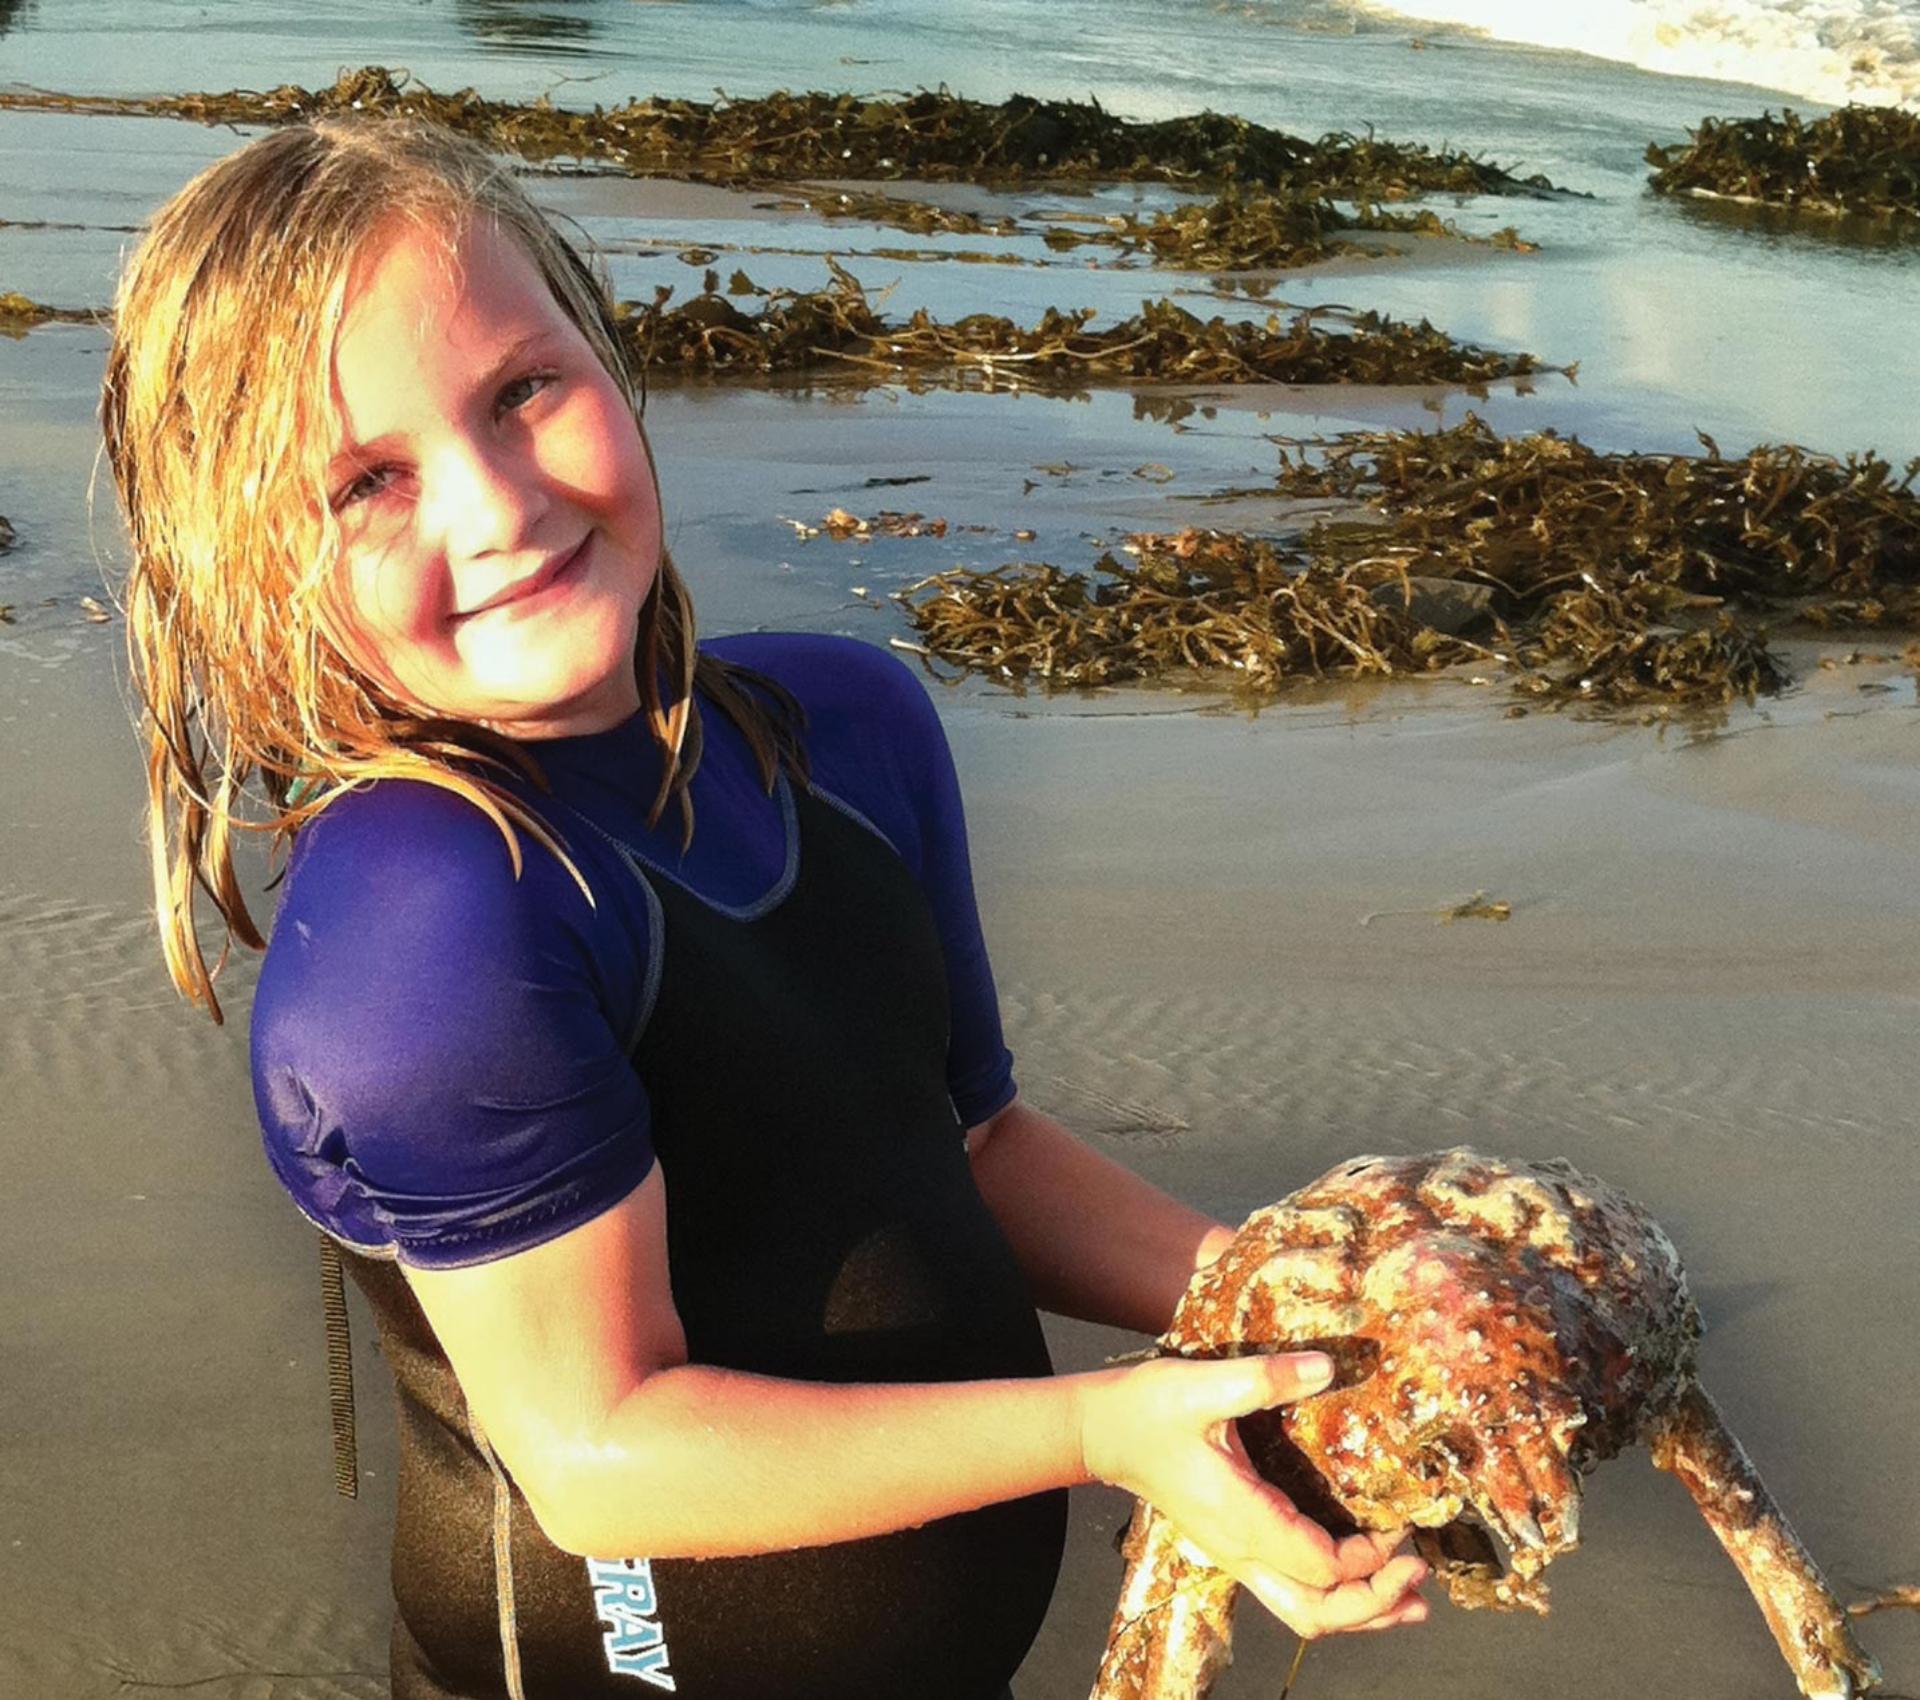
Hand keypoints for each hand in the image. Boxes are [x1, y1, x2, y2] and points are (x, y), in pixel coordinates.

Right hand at [1079, 1351, 1428, 1638]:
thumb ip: (1266, 1378)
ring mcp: (1237, 1554)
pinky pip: (1293, 1590)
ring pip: (1305, 1612)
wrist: (1102, 1431)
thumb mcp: (1204, 1384)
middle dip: (1375, 1604)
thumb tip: (1328, 1368)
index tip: (1401, 1521)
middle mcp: (1241, 1550)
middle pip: (1316, 1613)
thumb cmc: (1148, 1408)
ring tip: (1410, 1599)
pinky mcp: (1236, 1544)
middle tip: (1420, 1573)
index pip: (1321, 1565)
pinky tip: (1364, 1574)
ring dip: (1361, 1612)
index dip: (1370, 1555)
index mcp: (1240, 1518)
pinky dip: (1337, 1595)